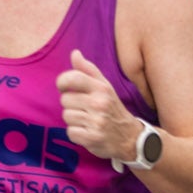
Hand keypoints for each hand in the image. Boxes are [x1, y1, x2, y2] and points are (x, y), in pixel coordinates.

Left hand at [57, 49, 139, 164]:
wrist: (130, 137)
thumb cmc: (112, 108)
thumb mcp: (105, 86)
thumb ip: (88, 70)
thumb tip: (74, 53)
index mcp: (102, 88)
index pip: (73, 78)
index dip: (62, 82)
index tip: (64, 87)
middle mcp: (100, 103)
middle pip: (65, 99)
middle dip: (71, 104)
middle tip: (84, 109)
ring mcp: (96, 122)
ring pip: (67, 116)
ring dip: (73, 120)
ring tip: (87, 120)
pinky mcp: (92, 138)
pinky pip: (70, 132)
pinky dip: (76, 133)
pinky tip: (87, 132)